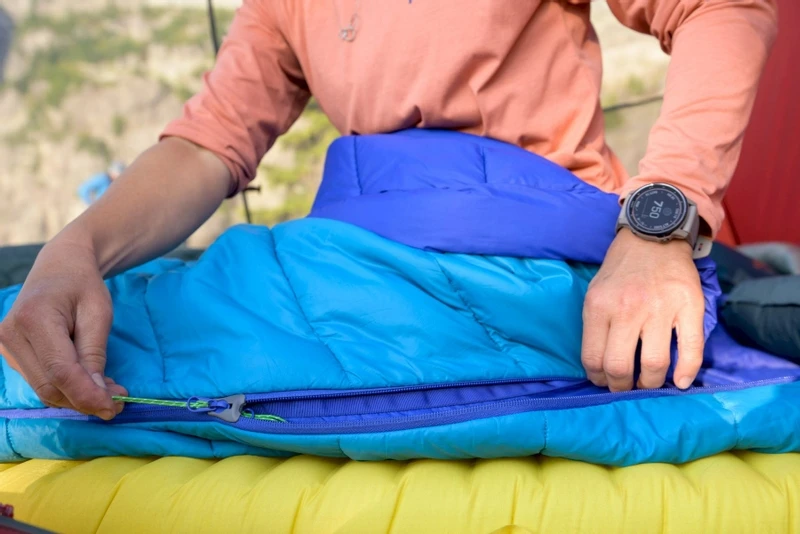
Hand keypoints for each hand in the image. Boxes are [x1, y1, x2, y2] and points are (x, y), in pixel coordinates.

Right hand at [0, 236, 125, 418]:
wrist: (59, 267)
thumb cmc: (83, 285)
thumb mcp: (98, 314)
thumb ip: (95, 355)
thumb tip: (100, 396)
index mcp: (34, 319)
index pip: (60, 370)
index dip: (86, 395)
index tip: (113, 408)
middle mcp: (11, 336)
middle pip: (49, 385)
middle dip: (85, 399)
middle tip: (119, 401)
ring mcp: (5, 347)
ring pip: (43, 388)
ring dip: (78, 396)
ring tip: (109, 389)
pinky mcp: (10, 355)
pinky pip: (40, 380)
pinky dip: (66, 388)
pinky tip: (90, 381)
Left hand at [581, 228, 704, 391]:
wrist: (654, 235)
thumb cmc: (621, 269)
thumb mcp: (595, 293)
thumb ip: (595, 326)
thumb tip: (599, 367)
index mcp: (599, 307)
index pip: (593, 358)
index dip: (598, 378)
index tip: (603, 381)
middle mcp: (628, 309)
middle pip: (620, 366)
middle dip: (620, 386)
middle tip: (624, 387)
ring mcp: (661, 308)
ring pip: (653, 364)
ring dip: (650, 383)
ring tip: (648, 383)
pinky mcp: (690, 306)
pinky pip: (691, 349)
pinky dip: (686, 372)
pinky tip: (680, 382)